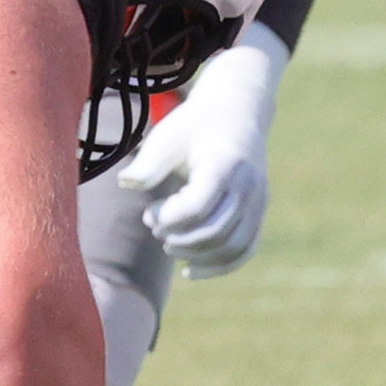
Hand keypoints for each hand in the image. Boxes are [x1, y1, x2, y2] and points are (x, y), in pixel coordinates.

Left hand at [118, 28, 289, 280]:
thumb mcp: (168, 136)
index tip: (148, 211)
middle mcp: (248, 188)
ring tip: (168, 246)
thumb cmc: (195, 126)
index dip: (169, 218)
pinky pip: (244, 251)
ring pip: (232, 246)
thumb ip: (149, 162)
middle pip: (216, 231)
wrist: (237, 114)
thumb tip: (126, 184)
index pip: (199, 208)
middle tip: (154, 228)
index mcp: (225, 165)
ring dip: (197, 255)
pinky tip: (190, 271)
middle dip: (180, 238)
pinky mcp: (259, 215)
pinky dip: (219, 267)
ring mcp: (258, 204)